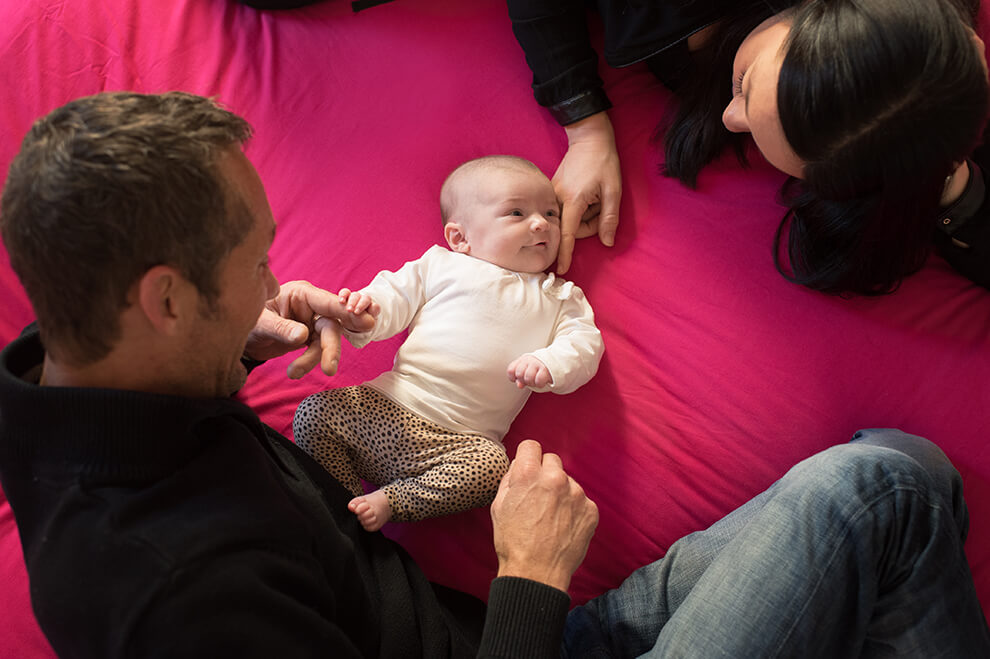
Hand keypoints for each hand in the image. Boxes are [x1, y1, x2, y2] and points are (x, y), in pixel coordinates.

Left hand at [244, 280, 375, 378]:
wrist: (243, 337)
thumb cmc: (250, 321)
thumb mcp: (260, 323)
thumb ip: (281, 328)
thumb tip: (303, 336)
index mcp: (302, 294)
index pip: (328, 302)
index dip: (347, 312)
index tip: (367, 322)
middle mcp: (311, 306)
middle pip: (332, 324)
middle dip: (330, 348)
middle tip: (329, 368)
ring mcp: (313, 322)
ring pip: (327, 341)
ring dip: (315, 359)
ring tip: (293, 373)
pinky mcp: (312, 337)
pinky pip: (319, 350)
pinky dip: (310, 362)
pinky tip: (294, 371)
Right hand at [490, 440, 597, 592]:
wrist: (537, 573)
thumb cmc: (513, 542)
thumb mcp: (499, 505)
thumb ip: (511, 479)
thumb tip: (521, 465)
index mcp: (528, 474)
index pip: (531, 446)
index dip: (528, 458)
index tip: (528, 469)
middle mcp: (555, 478)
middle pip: (552, 460)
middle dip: (545, 473)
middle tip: (539, 497)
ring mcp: (576, 493)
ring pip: (568, 481)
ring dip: (561, 493)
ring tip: (551, 518)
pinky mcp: (590, 509)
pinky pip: (581, 501)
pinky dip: (573, 510)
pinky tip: (563, 527)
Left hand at [507, 355, 551, 388]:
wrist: (557, 363)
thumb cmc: (540, 370)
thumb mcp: (529, 372)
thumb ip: (521, 378)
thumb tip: (519, 385)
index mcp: (522, 360)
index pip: (511, 370)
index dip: (513, 377)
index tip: (519, 379)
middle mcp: (529, 360)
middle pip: (519, 374)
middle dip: (524, 380)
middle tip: (531, 380)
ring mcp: (537, 363)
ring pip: (528, 377)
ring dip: (532, 383)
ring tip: (537, 381)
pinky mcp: (545, 369)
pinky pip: (538, 380)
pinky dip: (540, 384)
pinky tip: (543, 381)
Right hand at [553, 112, 621, 274]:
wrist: (588, 139)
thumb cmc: (603, 162)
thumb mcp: (613, 191)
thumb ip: (609, 219)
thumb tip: (607, 242)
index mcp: (572, 200)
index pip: (566, 234)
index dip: (565, 253)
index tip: (561, 269)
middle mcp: (557, 199)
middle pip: (570, 228)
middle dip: (589, 225)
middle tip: (602, 206)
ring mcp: (552, 194)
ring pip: (567, 220)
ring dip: (584, 215)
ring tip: (595, 197)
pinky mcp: (552, 191)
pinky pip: (564, 211)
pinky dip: (578, 209)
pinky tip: (587, 195)